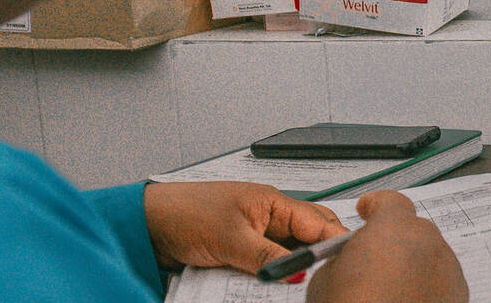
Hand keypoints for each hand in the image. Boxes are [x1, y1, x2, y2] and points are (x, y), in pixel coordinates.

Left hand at [143, 181, 344, 273]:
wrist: (148, 224)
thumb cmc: (184, 212)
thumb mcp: (231, 238)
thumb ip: (268, 256)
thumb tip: (300, 272)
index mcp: (273, 202)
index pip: (318, 223)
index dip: (334, 243)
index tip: (342, 265)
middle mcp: (268, 217)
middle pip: (308, 240)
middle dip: (315, 260)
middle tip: (319, 279)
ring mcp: (255, 236)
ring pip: (287, 257)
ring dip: (288, 272)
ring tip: (290, 286)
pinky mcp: (242, 253)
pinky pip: (265, 267)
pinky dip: (268, 278)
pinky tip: (267, 288)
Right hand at [305, 191, 466, 302]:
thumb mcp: (325, 278)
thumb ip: (344, 256)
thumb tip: (351, 259)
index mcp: (394, 229)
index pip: (390, 201)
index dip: (375, 205)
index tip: (366, 211)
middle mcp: (428, 245)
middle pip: (413, 229)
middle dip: (393, 240)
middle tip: (370, 260)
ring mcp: (448, 272)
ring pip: (429, 258)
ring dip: (411, 266)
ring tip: (386, 291)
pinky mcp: (458, 298)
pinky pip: (439, 283)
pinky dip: (425, 289)